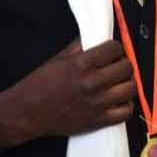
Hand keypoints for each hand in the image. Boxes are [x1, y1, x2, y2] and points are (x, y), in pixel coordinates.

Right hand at [14, 38, 135, 138]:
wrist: (26, 113)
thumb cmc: (39, 85)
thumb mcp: (58, 59)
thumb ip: (80, 46)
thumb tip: (97, 35)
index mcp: (81, 65)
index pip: (115, 49)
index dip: (114, 49)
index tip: (110, 52)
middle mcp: (92, 83)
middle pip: (127, 67)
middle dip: (122, 64)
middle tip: (114, 67)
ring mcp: (97, 103)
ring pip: (131, 88)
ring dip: (126, 83)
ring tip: (117, 83)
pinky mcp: (98, 120)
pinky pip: (126, 111)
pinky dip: (125, 104)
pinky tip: (117, 100)